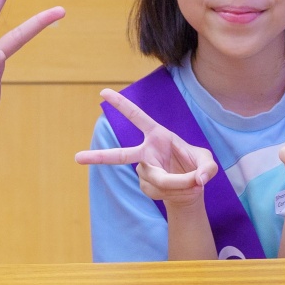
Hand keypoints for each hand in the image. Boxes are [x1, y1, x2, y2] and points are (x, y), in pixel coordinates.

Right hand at [74, 89, 218, 206]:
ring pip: (156, 179)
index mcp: (158, 136)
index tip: (103, 92)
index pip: (137, 117)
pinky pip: (159, 191)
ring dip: (176, 183)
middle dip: (99, 157)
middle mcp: (147, 152)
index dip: (121, 105)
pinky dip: (174, 192)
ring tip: (190, 182)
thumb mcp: (208, 163)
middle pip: (120, 156)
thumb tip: (199, 178)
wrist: (191, 188)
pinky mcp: (146, 186)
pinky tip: (177, 189)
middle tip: (76, 158)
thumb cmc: (197, 167)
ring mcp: (144, 170)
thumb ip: (208, 168)